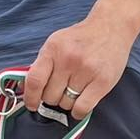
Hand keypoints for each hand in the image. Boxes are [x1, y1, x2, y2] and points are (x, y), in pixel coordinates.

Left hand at [22, 4, 139, 119]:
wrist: (111, 26)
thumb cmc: (80, 39)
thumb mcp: (56, 43)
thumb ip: (42, 64)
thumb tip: (28, 91)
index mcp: (53, 49)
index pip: (34, 81)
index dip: (30, 98)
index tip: (32, 105)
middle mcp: (68, 59)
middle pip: (50, 96)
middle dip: (52, 97)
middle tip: (61, 89)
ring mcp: (86, 70)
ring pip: (65, 104)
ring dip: (67, 102)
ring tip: (75, 89)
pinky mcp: (102, 82)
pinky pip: (81, 109)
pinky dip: (78, 111)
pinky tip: (80, 103)